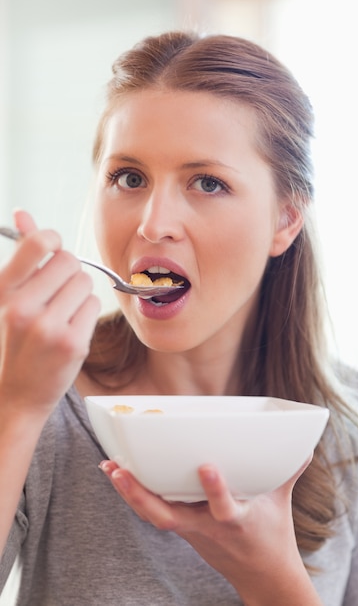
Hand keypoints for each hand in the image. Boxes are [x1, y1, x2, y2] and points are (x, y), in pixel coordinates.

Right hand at [0, 210, 100, 419]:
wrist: (13, 397)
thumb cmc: (10, 342)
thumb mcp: (4, 297)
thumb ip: (18, 256)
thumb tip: (23, 214)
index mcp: (1, 291)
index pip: (40, 242)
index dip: (53, 242)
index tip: (52, 253)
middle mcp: (22, 307)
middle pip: (70, 261)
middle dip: (69, 272)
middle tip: (58, 292)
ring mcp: (48, 327)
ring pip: (85, 283)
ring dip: (78, 295)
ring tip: (61, 314)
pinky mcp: (72, 344)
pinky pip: (93, 306)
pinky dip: (86, 315)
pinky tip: (70, 330)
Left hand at [100, 456, 319, 604]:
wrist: (263, 578)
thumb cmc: (272, 535)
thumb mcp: (281, 501)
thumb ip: (288, 469)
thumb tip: (304, 442)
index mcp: (236, 522)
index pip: (223, 509)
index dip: (215, 491)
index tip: (207, 466)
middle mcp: (208, 529)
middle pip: (167, 518)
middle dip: (141, 495)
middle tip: (119, 469)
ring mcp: (191, 532)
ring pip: (154, 517)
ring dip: (130, 493)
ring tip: (110, 467)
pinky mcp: (184, 530)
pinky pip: (154, 514)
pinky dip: (136, 496)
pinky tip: (120, 475)